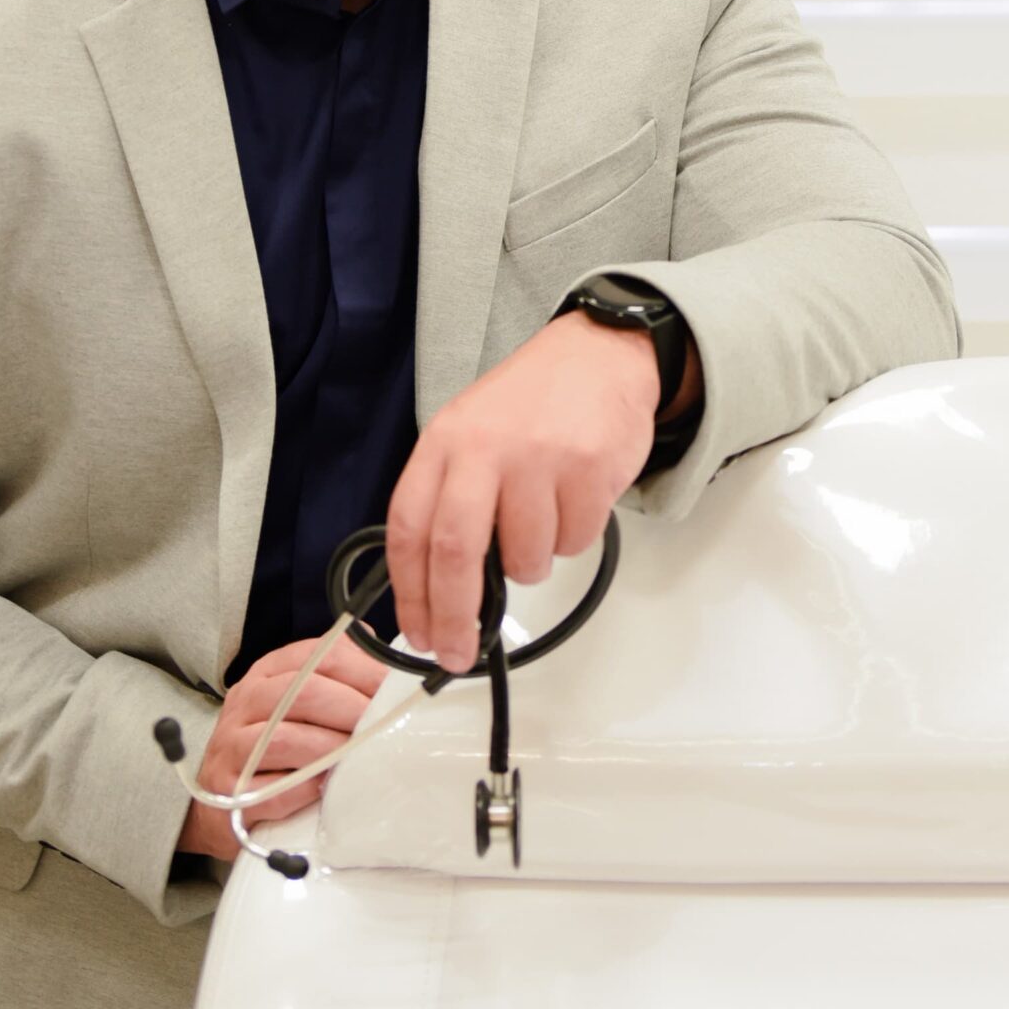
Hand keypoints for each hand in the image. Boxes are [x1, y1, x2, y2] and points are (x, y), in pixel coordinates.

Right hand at [176, 627, 385, 861]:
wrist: (216, 803)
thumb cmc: (272, 747)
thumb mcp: (297, 701)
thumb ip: (337, 677)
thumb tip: (387, 658)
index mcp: (268, 673)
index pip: (316, 655)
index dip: (360, 670)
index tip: (392, 689)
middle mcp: (245, 702)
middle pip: (302, 693)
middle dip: (351, 708)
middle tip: (381, 726)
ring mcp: (231, 746)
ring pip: (286, 739)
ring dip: (330, 749)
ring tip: (356, 758)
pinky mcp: (227, 791)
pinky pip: (272, 789)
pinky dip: (304, 789)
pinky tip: (324, 788)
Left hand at [385, 311, 662, 673]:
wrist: (599, 354)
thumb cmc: (530, 406)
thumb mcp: (470, 435)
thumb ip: (451, 500)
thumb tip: (439, 592)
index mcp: (444, 442)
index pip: (409, 528)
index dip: (410, 593)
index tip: (419, 634)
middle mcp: (485, 448)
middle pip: (457, 552)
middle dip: (456, 616)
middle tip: (460, 653)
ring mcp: (539, 458)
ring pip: (525, 558)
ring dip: (531, 565)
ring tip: (539, 526)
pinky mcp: (589, 469)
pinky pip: (575, 541)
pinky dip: (572, 539)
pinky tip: (574, 499)